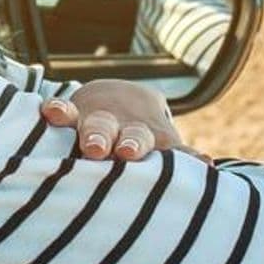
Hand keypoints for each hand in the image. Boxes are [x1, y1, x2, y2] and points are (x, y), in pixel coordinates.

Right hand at [41, 79, 202, 160]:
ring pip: (98, 125)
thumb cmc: (143, 135)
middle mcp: (129, 128)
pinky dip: (58, 109)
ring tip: (94, 147)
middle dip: (133, 144)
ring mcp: (100, 119)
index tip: (196, 164)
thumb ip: (179, 160)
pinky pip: (63, 109)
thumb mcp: (161, 145)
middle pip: (134, 136)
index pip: (172, 150)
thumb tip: (213, 169)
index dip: (182, 158)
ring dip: (97, 134)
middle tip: (130, 154)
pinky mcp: (73, 112)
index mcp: (156, 140)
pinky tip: (50, 112)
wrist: (117, 94)